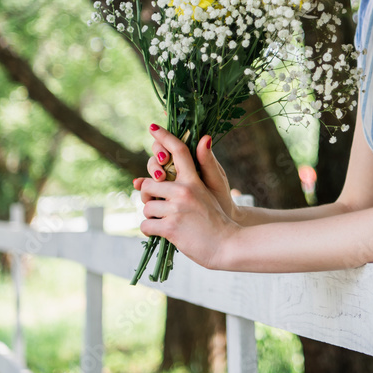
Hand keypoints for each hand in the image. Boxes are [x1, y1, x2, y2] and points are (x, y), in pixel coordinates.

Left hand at [133, 126, 238, 269]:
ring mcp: (176, 209)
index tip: (152, 127)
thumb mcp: (211, 190)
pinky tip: (162, 233)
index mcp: (194, 180)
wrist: (227, 245)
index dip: (164, 137)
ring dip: (151, 216)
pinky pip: (145, 225)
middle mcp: (184, 191)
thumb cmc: (217, 218)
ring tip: (166, 222)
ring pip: (146, 207)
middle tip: (158, 205)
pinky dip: (150, 231)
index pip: (178, 151)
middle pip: (149, 184)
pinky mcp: (170, 227)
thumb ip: (201, 168)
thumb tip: (204, 138)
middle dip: (148, 196)